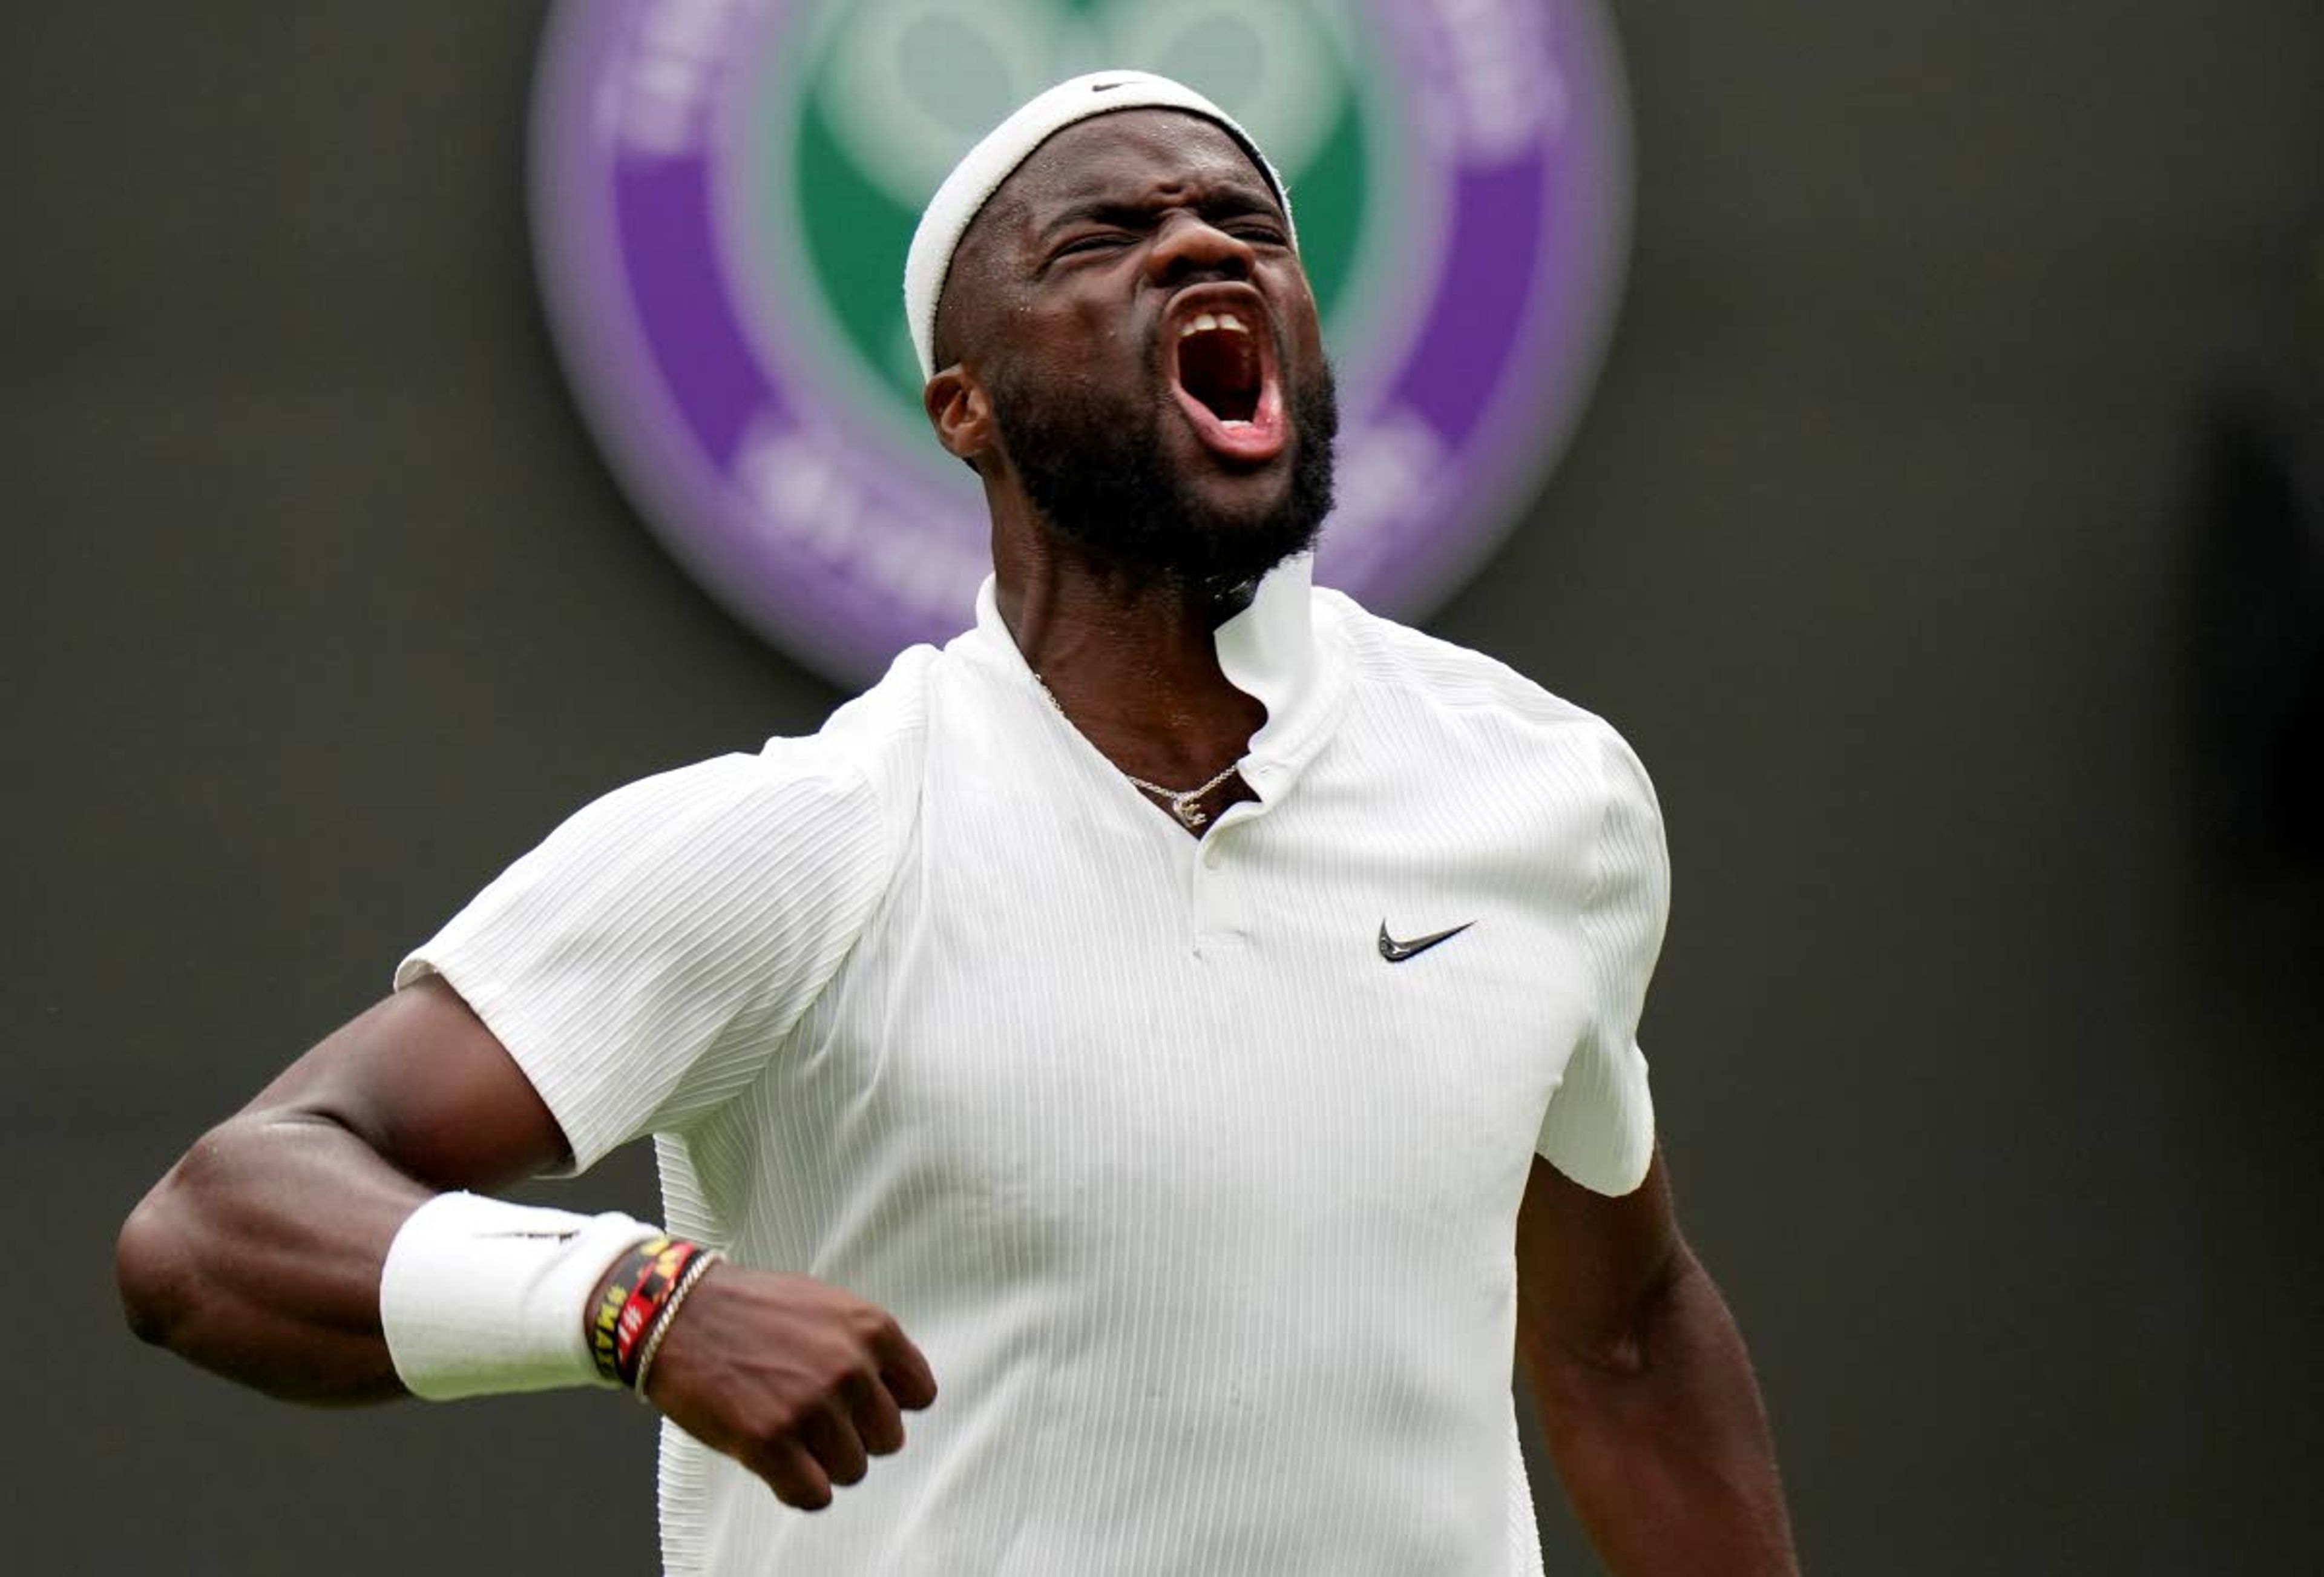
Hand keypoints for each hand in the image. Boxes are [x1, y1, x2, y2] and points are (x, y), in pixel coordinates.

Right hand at [638, 1265, 937, 1509]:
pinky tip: (776, 1462)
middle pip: (888, 1440)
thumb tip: (896, 1390)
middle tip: (815, 1420)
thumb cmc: (750, 1309)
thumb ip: (865, 1344)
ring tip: (789, 1433)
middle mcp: (850, 1368)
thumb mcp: (826, 1304)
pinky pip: (814, 1496)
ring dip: (822, 1462)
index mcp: (871, 1329)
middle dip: (854, 1435)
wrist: (677, 1313)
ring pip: (852, 1470)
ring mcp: (810, 1407)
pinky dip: (797, 1488)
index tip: (858, 1403)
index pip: (920, 1395)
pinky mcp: (769, 1443)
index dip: (887, 1405)